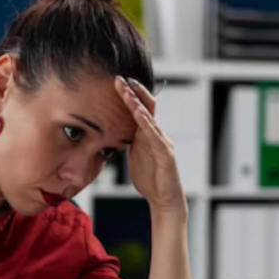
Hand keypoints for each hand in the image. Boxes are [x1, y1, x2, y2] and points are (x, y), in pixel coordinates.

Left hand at [116, 76, 186, 215]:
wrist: (164, 200)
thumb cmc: (150, 180)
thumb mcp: (134, 157)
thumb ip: (128, 143)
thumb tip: (112, 134)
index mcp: (147, 135)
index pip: (139, 110)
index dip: (129, 96)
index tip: (117, 83)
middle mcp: (156, 134)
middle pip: (146, 107)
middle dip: (133, 92)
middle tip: (119, 78)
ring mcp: (162, 142)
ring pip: (149, 117)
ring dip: (136, 102)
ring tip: (125, 89)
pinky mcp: (165, 153)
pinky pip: (154, 134)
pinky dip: (145, 122)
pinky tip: (137, 112)